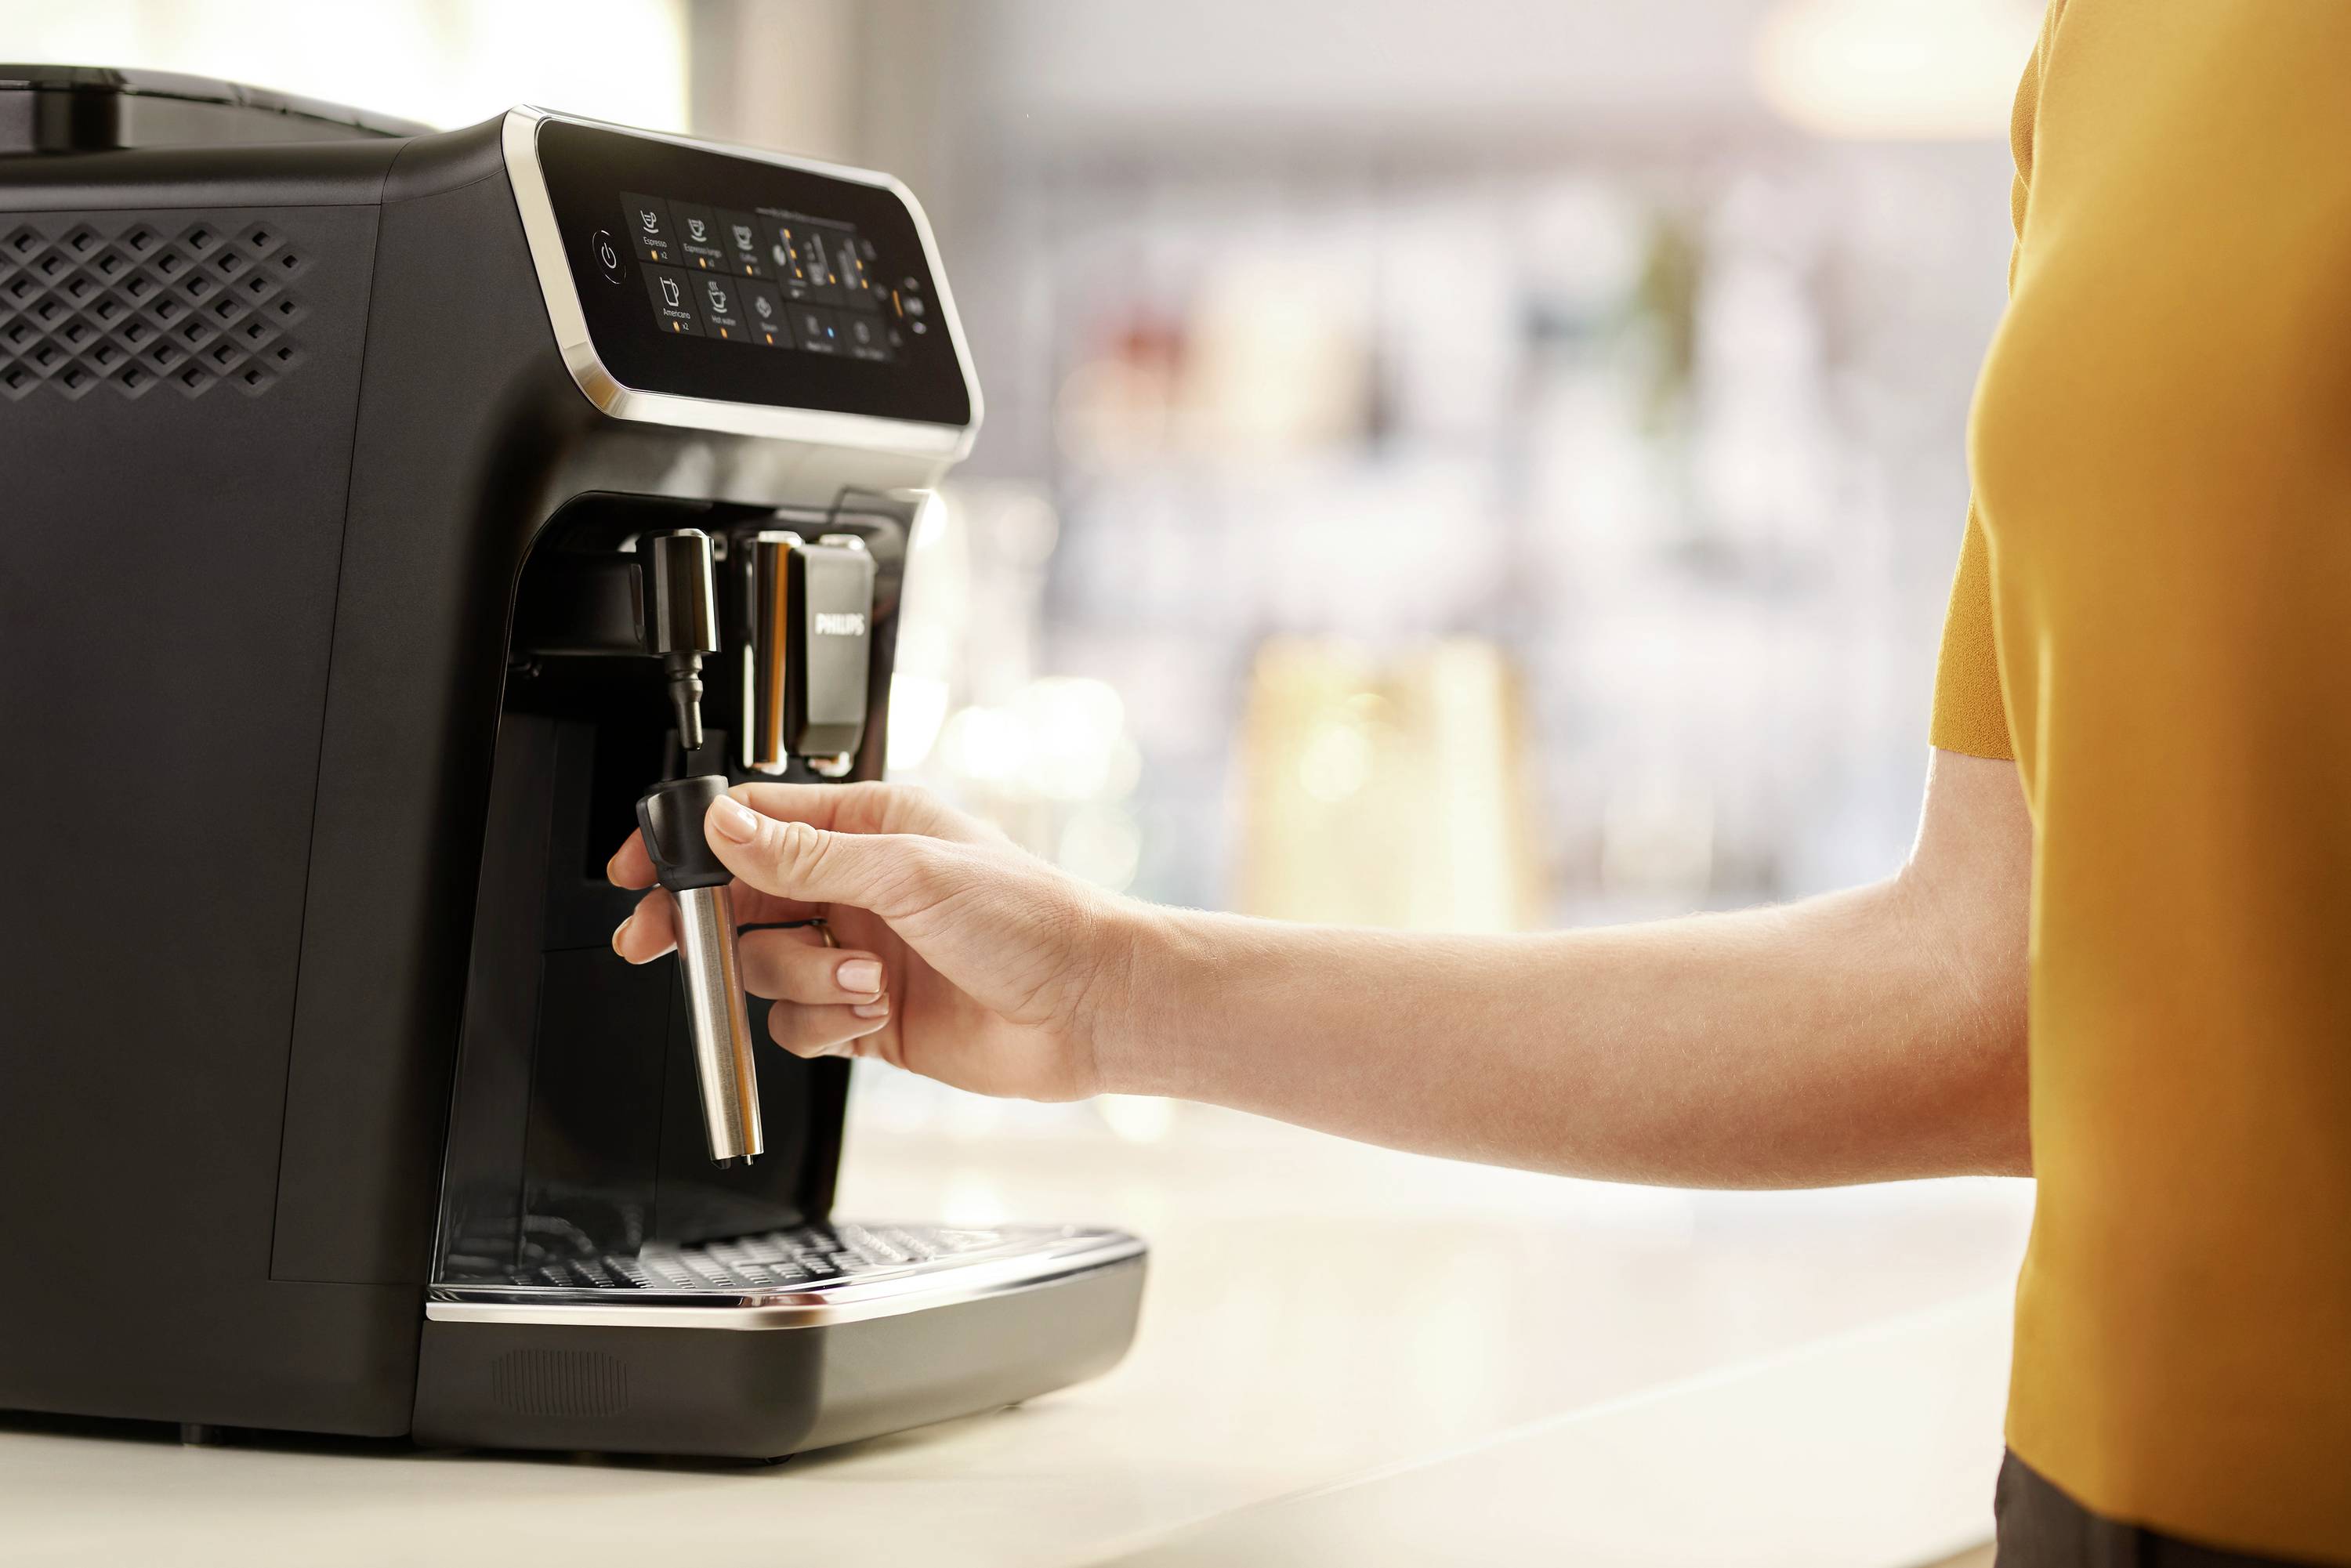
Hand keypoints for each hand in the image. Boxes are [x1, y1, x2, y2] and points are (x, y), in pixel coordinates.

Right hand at [607, 781, 1140, 1100]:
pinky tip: (871, 1016)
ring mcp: (858, 951)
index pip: (750, 824)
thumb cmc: (1032, 922)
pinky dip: (823, 1025)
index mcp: (867, 826)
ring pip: (767, 969)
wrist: (1090, 1009)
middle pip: (741, 901)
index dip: (687, 848)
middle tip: (662, 946)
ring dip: (802, 983)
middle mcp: (857, 885)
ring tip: (864, 983)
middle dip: (707, 929)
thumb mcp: (909, 872)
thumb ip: (807, 855)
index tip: (638, 873)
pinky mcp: (867, 1014)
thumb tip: (725, 829)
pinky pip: (798, 1023)